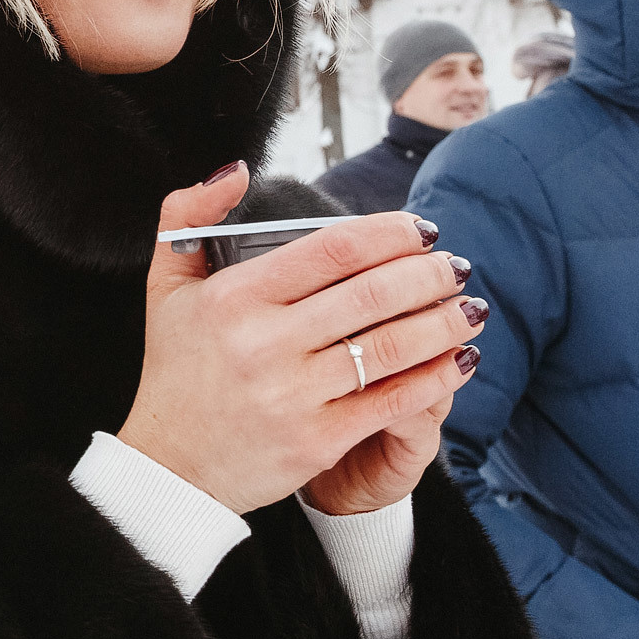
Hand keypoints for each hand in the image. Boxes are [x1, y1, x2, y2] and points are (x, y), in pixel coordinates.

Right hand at [115, 162, 485, 515]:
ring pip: (389, 348)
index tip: (422, 229)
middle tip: (458, 266)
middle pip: (371, 295)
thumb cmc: (175, 370)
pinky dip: (435, 379)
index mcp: (235, 298)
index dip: (388, 233)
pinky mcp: (316, 441)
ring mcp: (293, 396)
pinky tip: (461, 361)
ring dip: (442, 324)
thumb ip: (189, 215)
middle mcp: (265, 344)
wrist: (169, 468)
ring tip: (472, 308)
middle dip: (428, 275)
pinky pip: (391, 402)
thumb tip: (239, 170)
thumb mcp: (166, 286)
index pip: (331, 250)